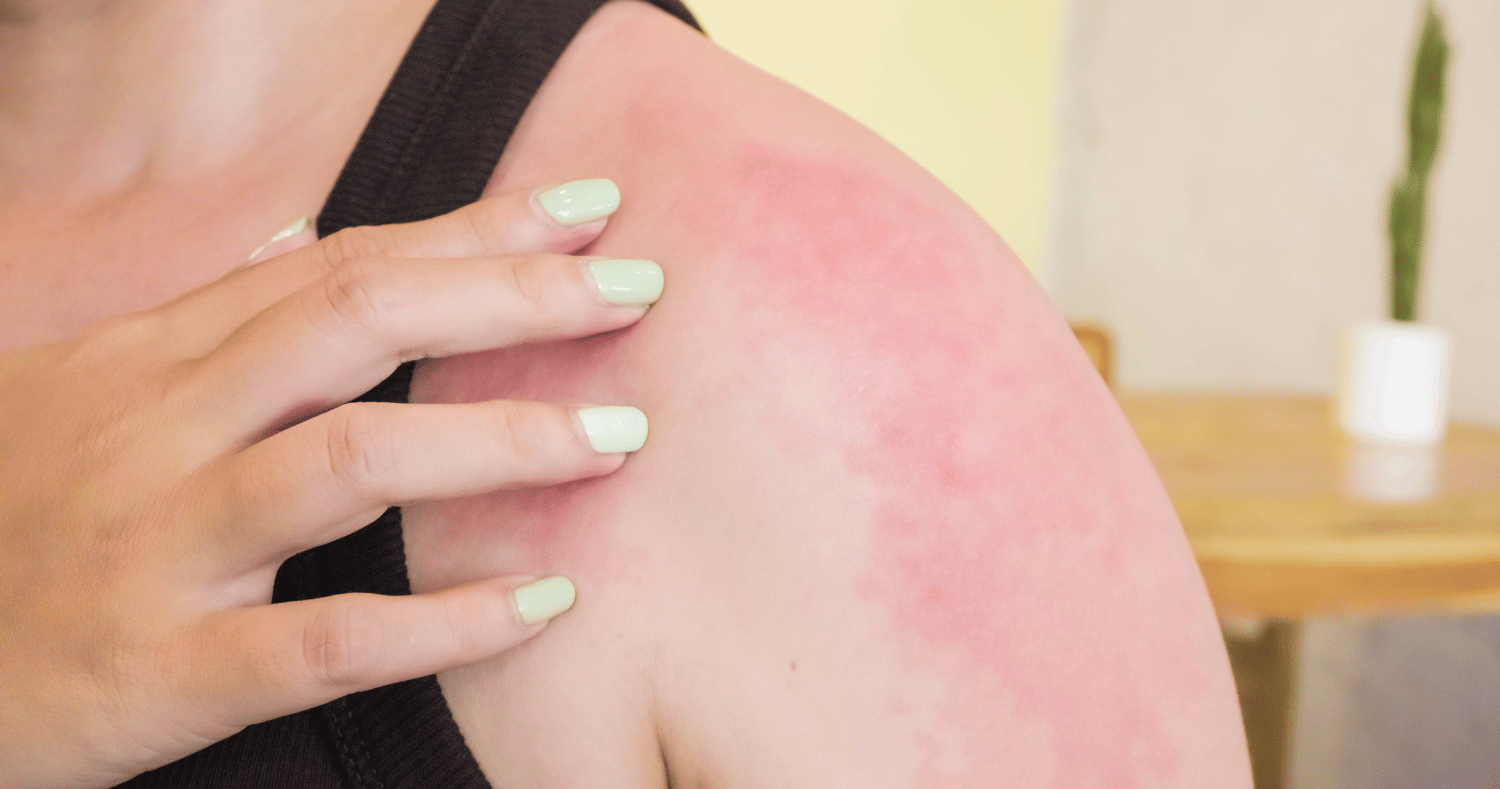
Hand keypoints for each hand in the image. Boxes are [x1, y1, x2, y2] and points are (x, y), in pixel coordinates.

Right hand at [0, 179, 660, 788]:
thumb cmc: (14, 514)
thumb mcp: (86, 387)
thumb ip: (207, 317)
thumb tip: (301, 226)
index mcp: (158, 358)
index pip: (343, 265)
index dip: (473, 230)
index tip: (586, 209)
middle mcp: (164, 430)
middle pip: (358, 325)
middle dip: (509, 298)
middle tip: (635, 292)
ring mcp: (162, 546)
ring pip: (352, 463)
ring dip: (500, 442)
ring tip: (617, 435)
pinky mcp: (162, 669)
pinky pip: (325, 640)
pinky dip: (444, 622)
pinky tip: (542, 604)